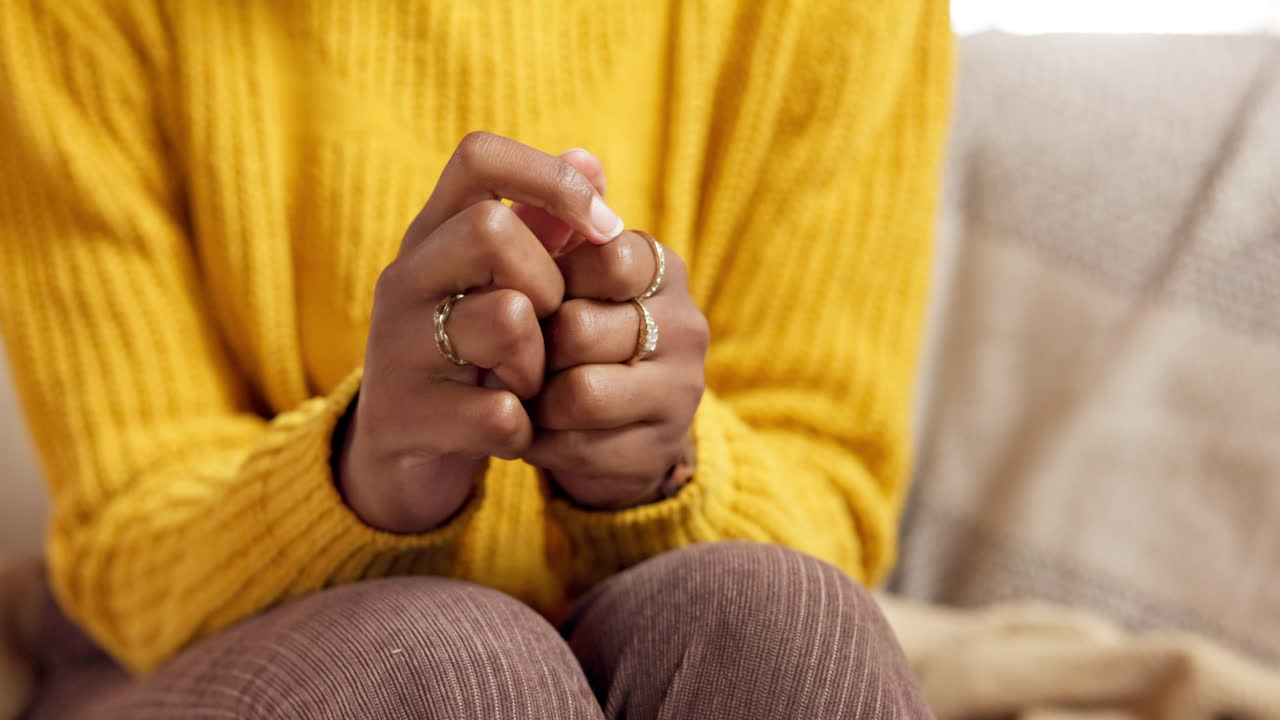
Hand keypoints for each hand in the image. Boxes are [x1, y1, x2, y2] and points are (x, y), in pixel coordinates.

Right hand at [339, 132, 624, 532]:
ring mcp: (395, 347)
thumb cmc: (471, 356)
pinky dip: (522, 428)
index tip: (603, 226)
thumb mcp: (504, 287)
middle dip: (548, 283)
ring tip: (527, 383)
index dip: (550, 177)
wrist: (401, 457)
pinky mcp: (404, 417)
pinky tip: (511, 431)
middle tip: (549, 327)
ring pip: (505, 318)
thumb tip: (591, 161)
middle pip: (491, 231)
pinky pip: (500, 412)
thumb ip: (546, 229)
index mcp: (431, 236)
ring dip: (539, 361)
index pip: (479, 157)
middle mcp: (403, 279)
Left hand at [526, 231, 709, 508]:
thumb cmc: (573, 332)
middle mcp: (685, 326)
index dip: (552, 281)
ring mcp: (680, 391)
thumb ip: (555, 226)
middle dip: (534, 347)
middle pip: (578, 328)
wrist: (610, 426)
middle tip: (516, 356)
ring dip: (535, 399)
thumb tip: (570, 163)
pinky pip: (577, 447)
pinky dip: (541, 441)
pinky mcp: (657, 449)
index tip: (537, 299)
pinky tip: (533, 430)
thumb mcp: (564, 276)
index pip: (604, 257)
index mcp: (663, 270)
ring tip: (523, 393)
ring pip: (580, 393)